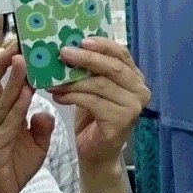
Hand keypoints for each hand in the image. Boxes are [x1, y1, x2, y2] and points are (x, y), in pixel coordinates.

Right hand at [0, 43, 54, 192]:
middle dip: (1, 61)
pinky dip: (16, 107)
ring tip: (21, 58)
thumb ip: (40, 127)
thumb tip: (47, 111)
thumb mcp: (34, 144)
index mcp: (0, 116)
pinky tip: (26, 94)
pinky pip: (6, 124)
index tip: (19, 43)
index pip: (1, 83)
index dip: (7, 63)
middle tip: (16, 41)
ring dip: (10, 79)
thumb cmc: (11, 167)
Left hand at [49, 38, 150, 166]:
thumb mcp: (93, 88)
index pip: (121, 54)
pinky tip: (58, 96)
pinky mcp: (122, 121)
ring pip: (100, 84)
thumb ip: (90, 70)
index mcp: (135, 77)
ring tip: (52, 79)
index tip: (81, 40)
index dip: (102, 45)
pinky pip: (93, 102)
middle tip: (62, 53)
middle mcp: (140, 90)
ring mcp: (133, 106)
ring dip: (72, 80)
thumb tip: (68, 45)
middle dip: (86, 58)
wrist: (96, 152)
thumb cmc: (94, 117)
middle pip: (113, 67)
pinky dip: (73, 97)